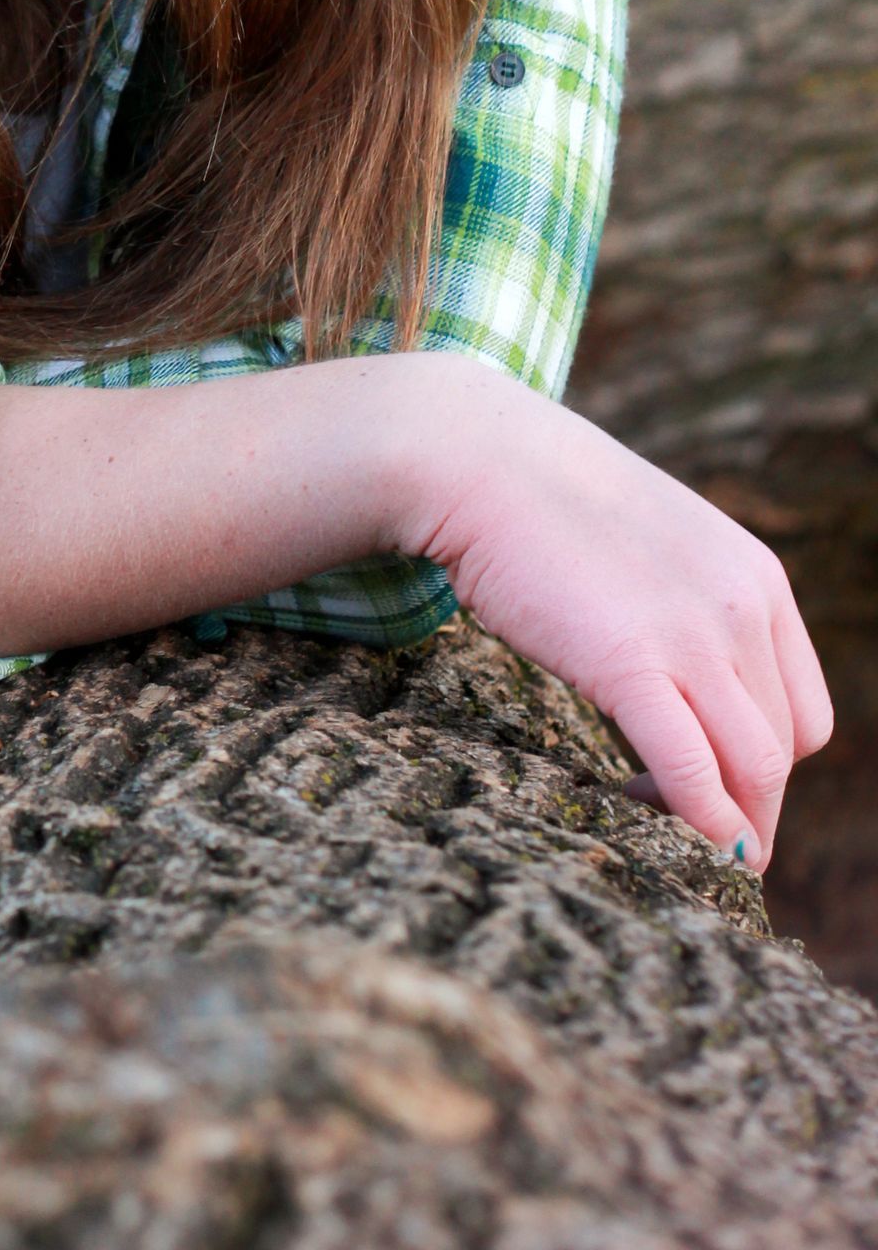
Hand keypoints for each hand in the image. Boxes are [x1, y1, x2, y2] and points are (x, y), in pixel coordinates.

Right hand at [393, 357, 832, 871]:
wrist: (480, 460)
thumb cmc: (546, 505)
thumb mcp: (654, 544)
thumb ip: (688, 603)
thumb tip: (680, 675)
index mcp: (758, 579)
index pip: (806, 713)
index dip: (765, 767)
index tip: (710, 781)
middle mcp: (745, 609)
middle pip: (783, 750)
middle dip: (743, 805)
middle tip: (680, 822)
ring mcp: (695, 637)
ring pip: (757, 773)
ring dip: (727, 827)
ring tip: (661, 826)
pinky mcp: (634, 664)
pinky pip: (694, 776)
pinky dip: (702, 827)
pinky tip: (662, 828)